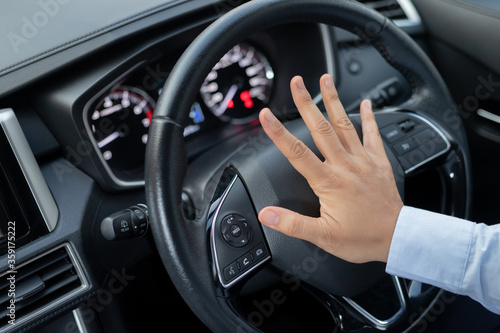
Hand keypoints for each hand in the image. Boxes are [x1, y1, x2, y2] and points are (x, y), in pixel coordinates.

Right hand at [258, 74, 402, 262]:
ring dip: (333, 100)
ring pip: (344, 125)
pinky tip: (366, 103)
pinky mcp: (378, 162)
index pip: (297, 152)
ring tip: (325, 80)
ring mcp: (363, 160)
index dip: (279, 132)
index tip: (266, 116)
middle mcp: (345, 165)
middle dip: (306, 103)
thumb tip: (267, 214)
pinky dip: (369, 117)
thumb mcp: (323, 236)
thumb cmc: (362, 238)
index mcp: (329, 182)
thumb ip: (292, 224)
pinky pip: (373, 134)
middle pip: (320, 128)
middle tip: (297, 83)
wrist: (397, 237)